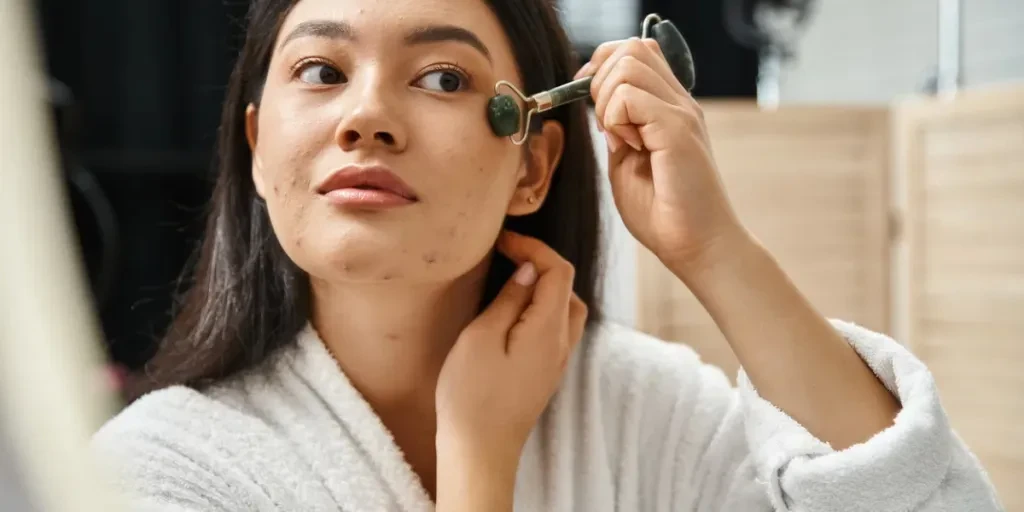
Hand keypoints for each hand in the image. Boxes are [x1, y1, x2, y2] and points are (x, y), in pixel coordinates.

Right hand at [435, 230, 587, 470]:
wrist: (480, 452)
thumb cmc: (472, 396)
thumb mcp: (481, 337)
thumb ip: (510, 299)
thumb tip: (529, 270)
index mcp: (548, 329)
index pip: (558, 270)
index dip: (534, 247)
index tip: (503, 242)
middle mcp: (561, 344)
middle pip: (568, 288)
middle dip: (542, 264)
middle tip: (506, 257)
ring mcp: (556, 362)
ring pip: (566, 311)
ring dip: (544, 289)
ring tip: (510, 282)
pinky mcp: (545, 375)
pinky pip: (555, 331)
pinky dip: (541, 311)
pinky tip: (513, 315)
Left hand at [576, 38, 747, 276]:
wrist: (698, 246)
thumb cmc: (664, 213)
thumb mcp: (625, 163)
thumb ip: (615, 131)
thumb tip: (597, 105)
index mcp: (669, 106)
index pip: (636, 50)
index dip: (602, 65)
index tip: (589, 101)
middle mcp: (679, 102)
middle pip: (631, 48)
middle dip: (600, 80)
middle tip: (606, 126)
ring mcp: (681, 112)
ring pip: (627, 66)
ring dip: (607, 102)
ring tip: (621, 140)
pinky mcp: (677, 130)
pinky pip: (628, 97)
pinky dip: (615, 120)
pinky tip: (628, 149)